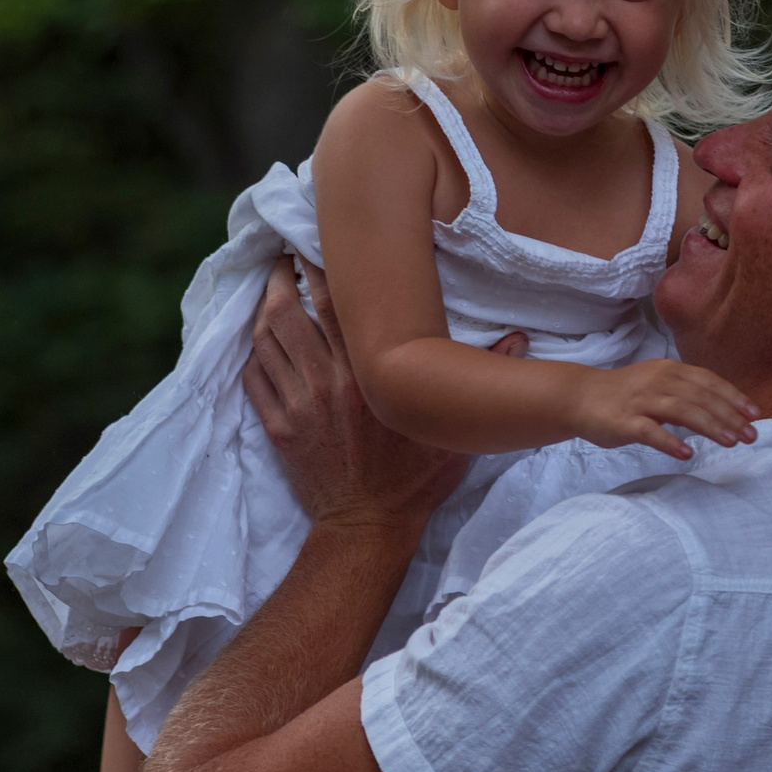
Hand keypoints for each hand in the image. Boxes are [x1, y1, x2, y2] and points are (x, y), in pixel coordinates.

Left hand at [246, 259, 465, 533]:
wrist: (369, 527)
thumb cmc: (414, 478)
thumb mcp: (453, 430)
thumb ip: (481, 378)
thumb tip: (519, 339)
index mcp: (368, 373)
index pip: (336, 303)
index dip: (321, 267)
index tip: (321, 244)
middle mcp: (327, 380)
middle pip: (290, 311)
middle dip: (282, 276)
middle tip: (285, 253)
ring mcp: (297, 404)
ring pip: (266, 340)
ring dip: (263, 307)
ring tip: (270, 286)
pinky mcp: (278, 427)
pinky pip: (253, 378)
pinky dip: (252, 352)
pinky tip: (259, 337)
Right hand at [566, 359, 757, 459]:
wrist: (580, 397)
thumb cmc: (625, 394)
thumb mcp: (659, 384)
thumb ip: (687, 392)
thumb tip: (724, 409)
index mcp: (670, 370)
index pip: (709, 381)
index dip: (733, 397)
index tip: (755, 415)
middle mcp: (658, 381)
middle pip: (700, 397)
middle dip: (729, 416)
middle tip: (750, 435)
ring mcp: (640, 401)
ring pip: (681, 410)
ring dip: (709, 426)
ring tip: (730, 442)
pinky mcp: (624, 421)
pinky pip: (650, 431)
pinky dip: (670, 442)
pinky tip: (687, 454)